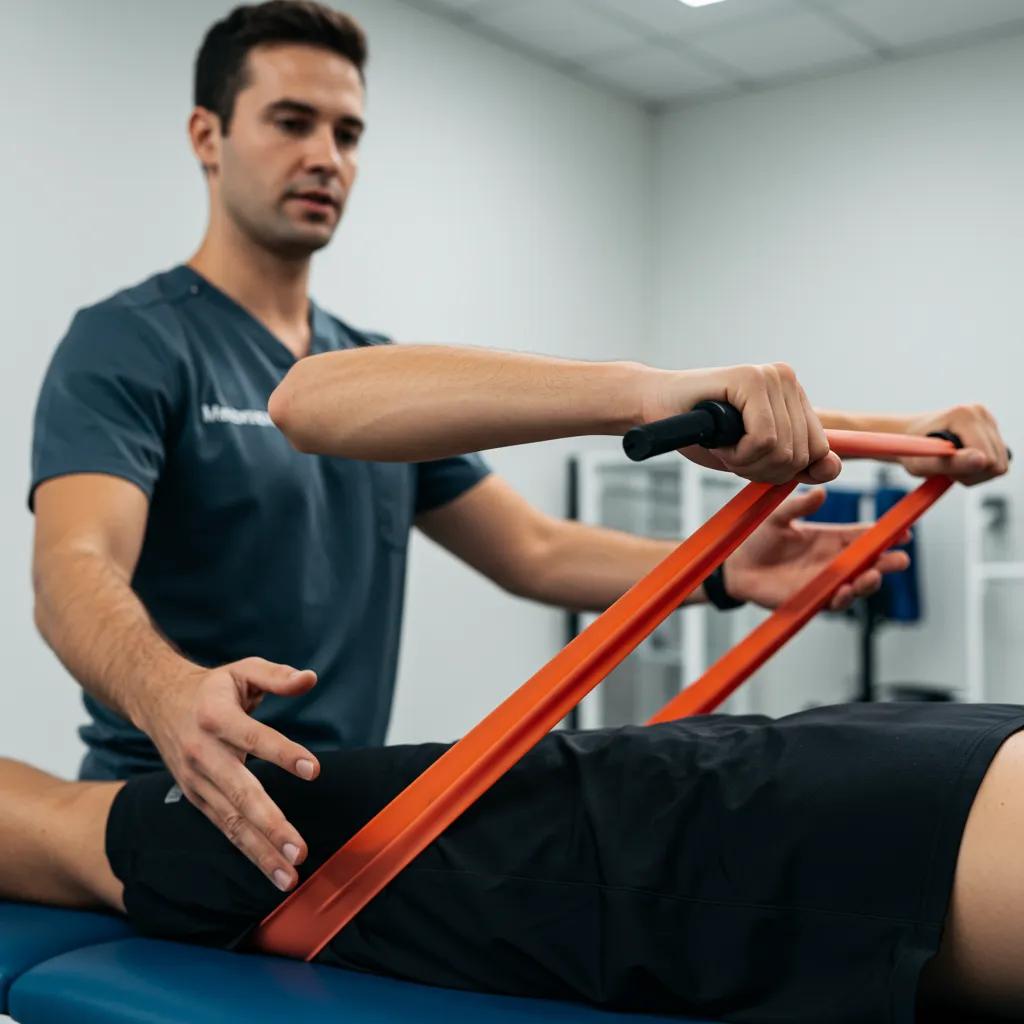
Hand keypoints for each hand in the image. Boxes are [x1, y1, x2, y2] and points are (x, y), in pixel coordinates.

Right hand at [138, 658, 319, 891]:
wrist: (158, 701)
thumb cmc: (213, 687)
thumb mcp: (243, 669)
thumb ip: (277, 676)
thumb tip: (310, 678)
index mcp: (216, 717)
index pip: (254, 738)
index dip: (283, 754)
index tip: (314, 770)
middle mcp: (203, 754)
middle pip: (240, 794)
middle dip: (271, 826)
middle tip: (301, 851)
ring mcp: (197, 782)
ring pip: (232, 822)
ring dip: (261, 852)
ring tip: (291, 876)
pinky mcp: (198, 799)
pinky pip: (225, 829)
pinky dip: (249, 852)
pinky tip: (273, 871)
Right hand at [640, 362, 840, 484]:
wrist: (655, 409)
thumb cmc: (702, 433)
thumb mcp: (756, 457)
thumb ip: (796, 464)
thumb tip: (832, 466)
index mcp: (794, 397)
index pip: (819, 452)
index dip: (784, 470)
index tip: (750, 461)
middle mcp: (788, 380)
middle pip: (801, 454)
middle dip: (763, 470)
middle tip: (731, 454)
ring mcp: (771, 376)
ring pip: (782, 449)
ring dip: (746, 463)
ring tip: (723, 445)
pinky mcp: (751, 378)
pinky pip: (763, 439)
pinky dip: (738, 453)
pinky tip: (719, 440)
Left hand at [724, 488, 910, 610]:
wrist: (735, 565)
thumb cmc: (757, 538)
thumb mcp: (778, 517)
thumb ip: (798, 507)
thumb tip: (820, 492)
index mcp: (829, 537)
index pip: (863, 535)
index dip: (885, 534)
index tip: (904, 532)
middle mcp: (832, 560)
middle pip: (868, 561)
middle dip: (886, 561)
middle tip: (900, 559)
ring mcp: (823, 580)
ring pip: (855, 584)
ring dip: (868, 582)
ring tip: (873, 575)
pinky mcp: (810, 598)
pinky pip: (832, 601)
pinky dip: (842, 597)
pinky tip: (847, 590)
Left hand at [900, 405, 1009, 484]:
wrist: (906, 438)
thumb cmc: (911, 451)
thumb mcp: (924, 463)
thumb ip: (953, 462)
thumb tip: (982, 460)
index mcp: (965, 415)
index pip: (988, 460)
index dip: (965, 472)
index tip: (942, 467)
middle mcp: (980, 413)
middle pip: (997, 463)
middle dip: (971, 473)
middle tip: (946, 468)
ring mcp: (988, 420)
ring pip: (1000, 464)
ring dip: (975, 472)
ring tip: (952, 464)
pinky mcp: (991, 430)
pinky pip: (998, 462)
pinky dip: (980, 468)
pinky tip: (962, 461)